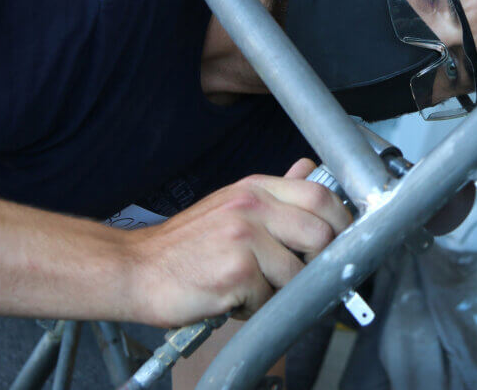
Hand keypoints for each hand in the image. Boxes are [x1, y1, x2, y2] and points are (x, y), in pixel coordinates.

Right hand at [127, 158, 351, 326]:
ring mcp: (244, 238)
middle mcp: (251, 207)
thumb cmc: (185, 246)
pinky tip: (230, 298)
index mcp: (255, 189)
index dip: (341, 222)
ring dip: (279, 292)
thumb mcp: (232, 204)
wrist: (134, 269)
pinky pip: (269, 300)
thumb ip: (275, 193)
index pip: (320, 195)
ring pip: (298, 274)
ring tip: (251, 287)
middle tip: (297, 275)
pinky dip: (253, 309)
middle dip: (317, 263)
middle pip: (321, 234)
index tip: (342, 242)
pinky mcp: (236, 273)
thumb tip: (309, 168)